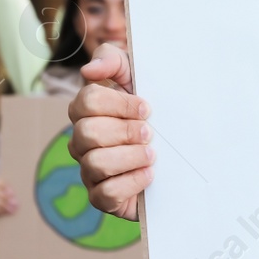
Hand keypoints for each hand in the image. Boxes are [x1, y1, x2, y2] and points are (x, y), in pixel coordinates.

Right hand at [68, 42, 150, 221]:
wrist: (176, 156)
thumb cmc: (153, 112)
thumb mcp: (137, 77)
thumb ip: (113, 60)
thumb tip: (91, 70)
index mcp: (87, 111)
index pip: (87, 101)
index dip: (120, 104)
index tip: (148, 108)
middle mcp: (82, 140)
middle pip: (88, 132)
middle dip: (126, 131)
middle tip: (150, 133)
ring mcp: (90, 170)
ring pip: (95, 163)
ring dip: (131, 157)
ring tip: (152, 155)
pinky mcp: (103, 198)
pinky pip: (106, 194)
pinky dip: (132, 183)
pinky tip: (150, 175)